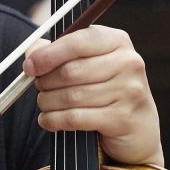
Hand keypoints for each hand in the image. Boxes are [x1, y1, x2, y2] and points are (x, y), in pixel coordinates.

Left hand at [24, 25, 163, 166]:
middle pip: (71, 71)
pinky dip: (54, 120)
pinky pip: (76, 118)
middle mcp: (128, 63)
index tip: (30, 66)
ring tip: (44, 104)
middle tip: (39, 87)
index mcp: (118, 41)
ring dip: (48, 102)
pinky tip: (49, 120)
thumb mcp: (89, 64)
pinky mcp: (122, 118)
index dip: (48, 54)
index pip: (77, 41)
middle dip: (46, 81)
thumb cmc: (108, 90)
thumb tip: (33, 52)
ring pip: (71, 96)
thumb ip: (59, 52)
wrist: (139, 128)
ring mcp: (129, 91)